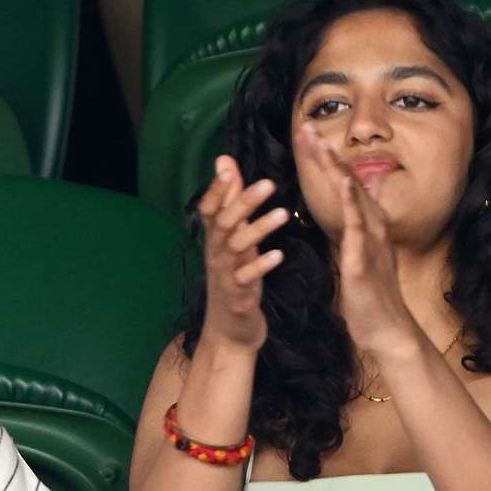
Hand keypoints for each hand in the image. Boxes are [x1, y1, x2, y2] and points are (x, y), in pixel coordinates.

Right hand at [195, 155, 289, 354]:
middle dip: (243, 202)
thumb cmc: (234, 277)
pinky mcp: (238, 296)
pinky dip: (261, 266)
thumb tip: (224, 161)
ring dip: (258, 229)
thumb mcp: (232, 238)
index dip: (215, 190)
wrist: (230, 330)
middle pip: (224, 223)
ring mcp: (225, 275)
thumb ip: (230, 200)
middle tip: (269, 183)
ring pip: (237, 248)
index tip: (228, 169)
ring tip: (282, 214)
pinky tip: (278, 255)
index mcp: (216, 239)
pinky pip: (247, 278)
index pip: (208, 209)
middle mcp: (216, 253)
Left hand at [296, 123, 418, 357]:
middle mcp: (371, 226)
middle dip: (327, 152)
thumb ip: (362, 219)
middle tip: (305, 125)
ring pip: (352, 197)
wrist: (385, 330)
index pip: (345, 182)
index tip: (307, 134)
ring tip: (319, 143)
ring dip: (335, 168)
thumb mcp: (364, 250)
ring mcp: (370, 241)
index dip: (327, 158)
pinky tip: (342, 183)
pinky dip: (351, 202)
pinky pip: (357, 227)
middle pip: (348, 180)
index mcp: (366, 224)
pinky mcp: (363, 261)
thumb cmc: (371, 294)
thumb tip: (364, 192)